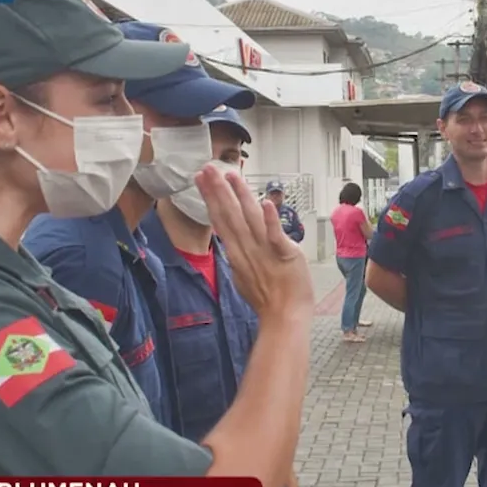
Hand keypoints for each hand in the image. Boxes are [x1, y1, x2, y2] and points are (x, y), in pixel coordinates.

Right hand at [196, 163, 312, 322]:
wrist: (284, 319)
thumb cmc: (268, 300)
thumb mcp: (245, 275)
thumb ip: (239, 255)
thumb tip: (233, 243)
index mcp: (237, 253)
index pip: (220, 219)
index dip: (211, 198)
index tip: (201, 179)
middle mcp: (247, 249)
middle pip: (229, 215)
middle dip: (218, 190)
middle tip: (207, 168)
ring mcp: (264, 252)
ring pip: (249, 219)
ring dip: (240, 196)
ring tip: (230, 175)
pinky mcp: (284, 255)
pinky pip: (275, 235)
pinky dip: (270, 220)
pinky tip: (264, 203)